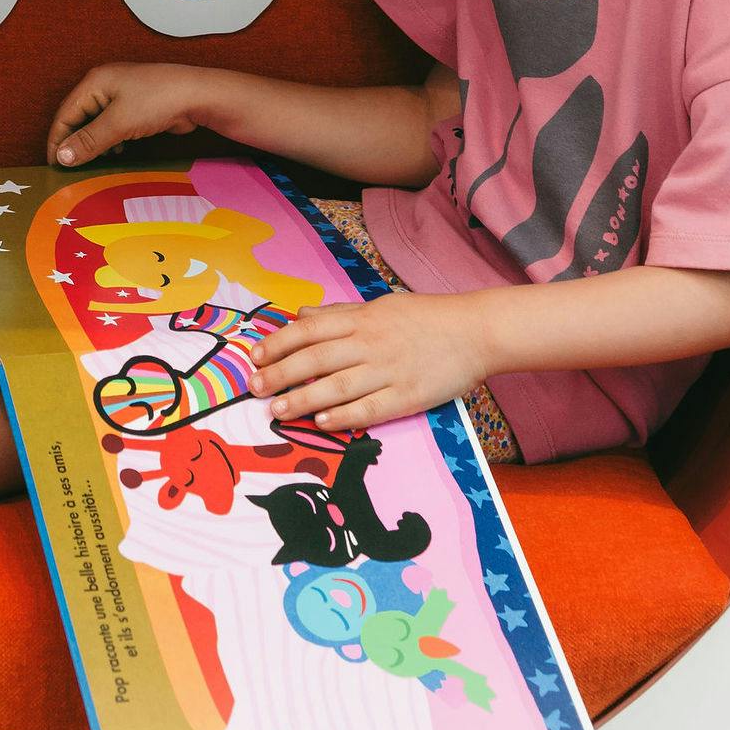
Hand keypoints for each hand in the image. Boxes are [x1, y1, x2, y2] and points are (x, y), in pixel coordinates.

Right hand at [47, 61, 234, 167]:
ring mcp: (122, 96)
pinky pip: (113, 126)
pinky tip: (117, 153)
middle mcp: (105, 86)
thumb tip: (61, 156)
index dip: (57, 140)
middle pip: (79, 118)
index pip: (65, 113)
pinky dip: (110, 141)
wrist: (198, 96)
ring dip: (93, 144)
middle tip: (70, 169)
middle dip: (74, 143)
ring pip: (96, 124)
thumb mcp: (118, 123)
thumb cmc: (157, 101)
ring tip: (93, 164)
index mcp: (95, 82)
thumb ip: (89, 140)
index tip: (53, 166)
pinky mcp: (136, 107)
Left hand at [247, 289, 487, 432]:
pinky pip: (371, 408)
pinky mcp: (408, 395)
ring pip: (338, 385)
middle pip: (316, 358)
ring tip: (278, 411)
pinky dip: (345, 416)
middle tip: (254, 388)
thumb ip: (339, 314)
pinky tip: (323, 424)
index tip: (254, 355)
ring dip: (304, 399)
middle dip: (281, 373)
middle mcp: (370, 342)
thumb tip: (301, 315)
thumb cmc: (426, 317)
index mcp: (362, 319)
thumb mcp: (380, 305)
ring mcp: (389, 370)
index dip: (279, 342)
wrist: (475, 331)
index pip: (310, 329)